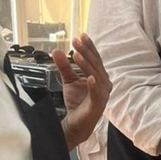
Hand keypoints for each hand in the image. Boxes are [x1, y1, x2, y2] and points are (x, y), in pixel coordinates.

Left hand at [54, 34, 111, 149]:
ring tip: (77, 55)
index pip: (95, 59)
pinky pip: (97, 94)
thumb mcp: (68, 80)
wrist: (76, 123)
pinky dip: (94, 85)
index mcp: (99, 76)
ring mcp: (102, 95)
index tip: (81, 36)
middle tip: (76, 41)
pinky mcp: (98, 105)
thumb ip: (64, 66)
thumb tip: (56, 50)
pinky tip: (89, 78)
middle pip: (96, 65)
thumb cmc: (77, 102)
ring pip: (97, 76)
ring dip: (87, 65)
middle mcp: (104, 84)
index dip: (89, 47)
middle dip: (86, 52)